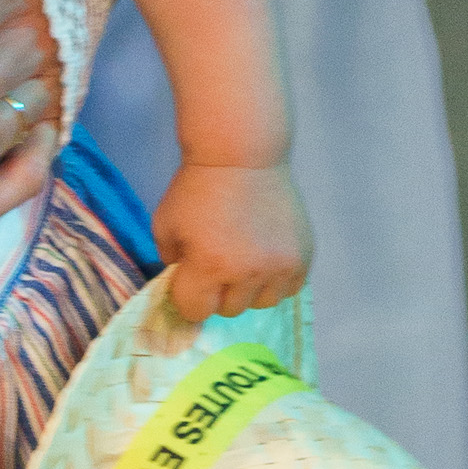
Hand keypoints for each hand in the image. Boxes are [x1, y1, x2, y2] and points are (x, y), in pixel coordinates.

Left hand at [153, 160, 310, 325]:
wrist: (242, 156)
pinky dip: (276, 280)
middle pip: (229, 310)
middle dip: (219, 290)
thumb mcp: (165, 225)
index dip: (189, 295)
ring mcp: (278, 266)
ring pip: (262, 303)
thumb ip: (171, 263)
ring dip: (250, 288)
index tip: (191, 278)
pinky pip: (289, 289)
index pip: (196, 311)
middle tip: (219, 261)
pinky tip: (266, 258)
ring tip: (246, 260)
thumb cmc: (197, 189)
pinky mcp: (302, 257)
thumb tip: (185, 285)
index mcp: (209, 266)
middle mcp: (247, 273)